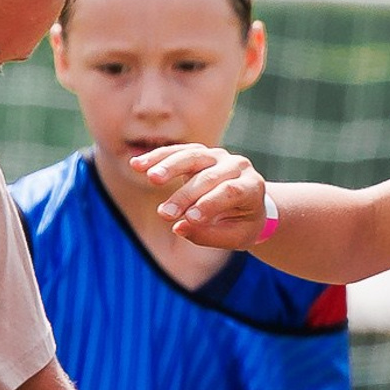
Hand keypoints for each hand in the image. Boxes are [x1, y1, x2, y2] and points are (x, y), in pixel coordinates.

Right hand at [131, 143, 273, 248]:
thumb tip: (179, 228)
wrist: (249, 202)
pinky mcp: (200, 154)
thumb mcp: (235, 237)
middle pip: (208, 176)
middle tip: (164, 214)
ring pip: (192, 156)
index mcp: (252, 186)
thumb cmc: (242, 224)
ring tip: (149, 177)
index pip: (230, 192)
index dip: (209, 204)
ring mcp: (218, 156)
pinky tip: (137, 164)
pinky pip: (178, 152)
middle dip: (184, 195)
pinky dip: (158, 157)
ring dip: (169, 166)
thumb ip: (209, 235)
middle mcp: (237, 166)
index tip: (188, 219)